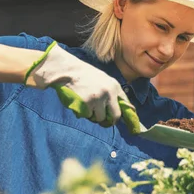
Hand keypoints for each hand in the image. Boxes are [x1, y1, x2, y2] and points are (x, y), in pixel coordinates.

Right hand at [25, 42, 140, 132]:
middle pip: (115, 116)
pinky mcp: (86, 104)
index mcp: (114, 86)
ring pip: (99, 118)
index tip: (124, 123)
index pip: (126, 105)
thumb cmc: (85, 76)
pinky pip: (87, 116)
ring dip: (93, 116)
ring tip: (87, 105)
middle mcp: (108, 93)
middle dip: (109, 121)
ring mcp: (97, 99)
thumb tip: (121, 110)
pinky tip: (79, 103)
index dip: (126, 116)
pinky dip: (83, 113)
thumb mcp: (103, 80)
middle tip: (103, 121)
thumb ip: (112, 93)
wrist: (67, 70)